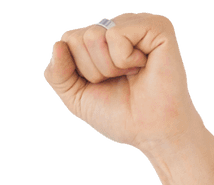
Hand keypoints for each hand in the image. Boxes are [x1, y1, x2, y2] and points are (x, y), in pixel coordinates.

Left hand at [43, 12, 205, 153]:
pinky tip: (143, 66)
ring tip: (130, 74)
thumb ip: (58, 74)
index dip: (76, 71)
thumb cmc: (118, 114)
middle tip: (118, 81)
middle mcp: (117, 27)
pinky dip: (124, 59)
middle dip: (91, 71)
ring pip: (93, 35)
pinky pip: (117, 34)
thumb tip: (57, 45)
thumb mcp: (76, 97)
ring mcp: (136, 24)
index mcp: (99, 40)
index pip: (67, 41)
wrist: (150, 131)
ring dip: (107, 67)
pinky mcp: (156, 26)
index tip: (100, 85)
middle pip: (77, 38)